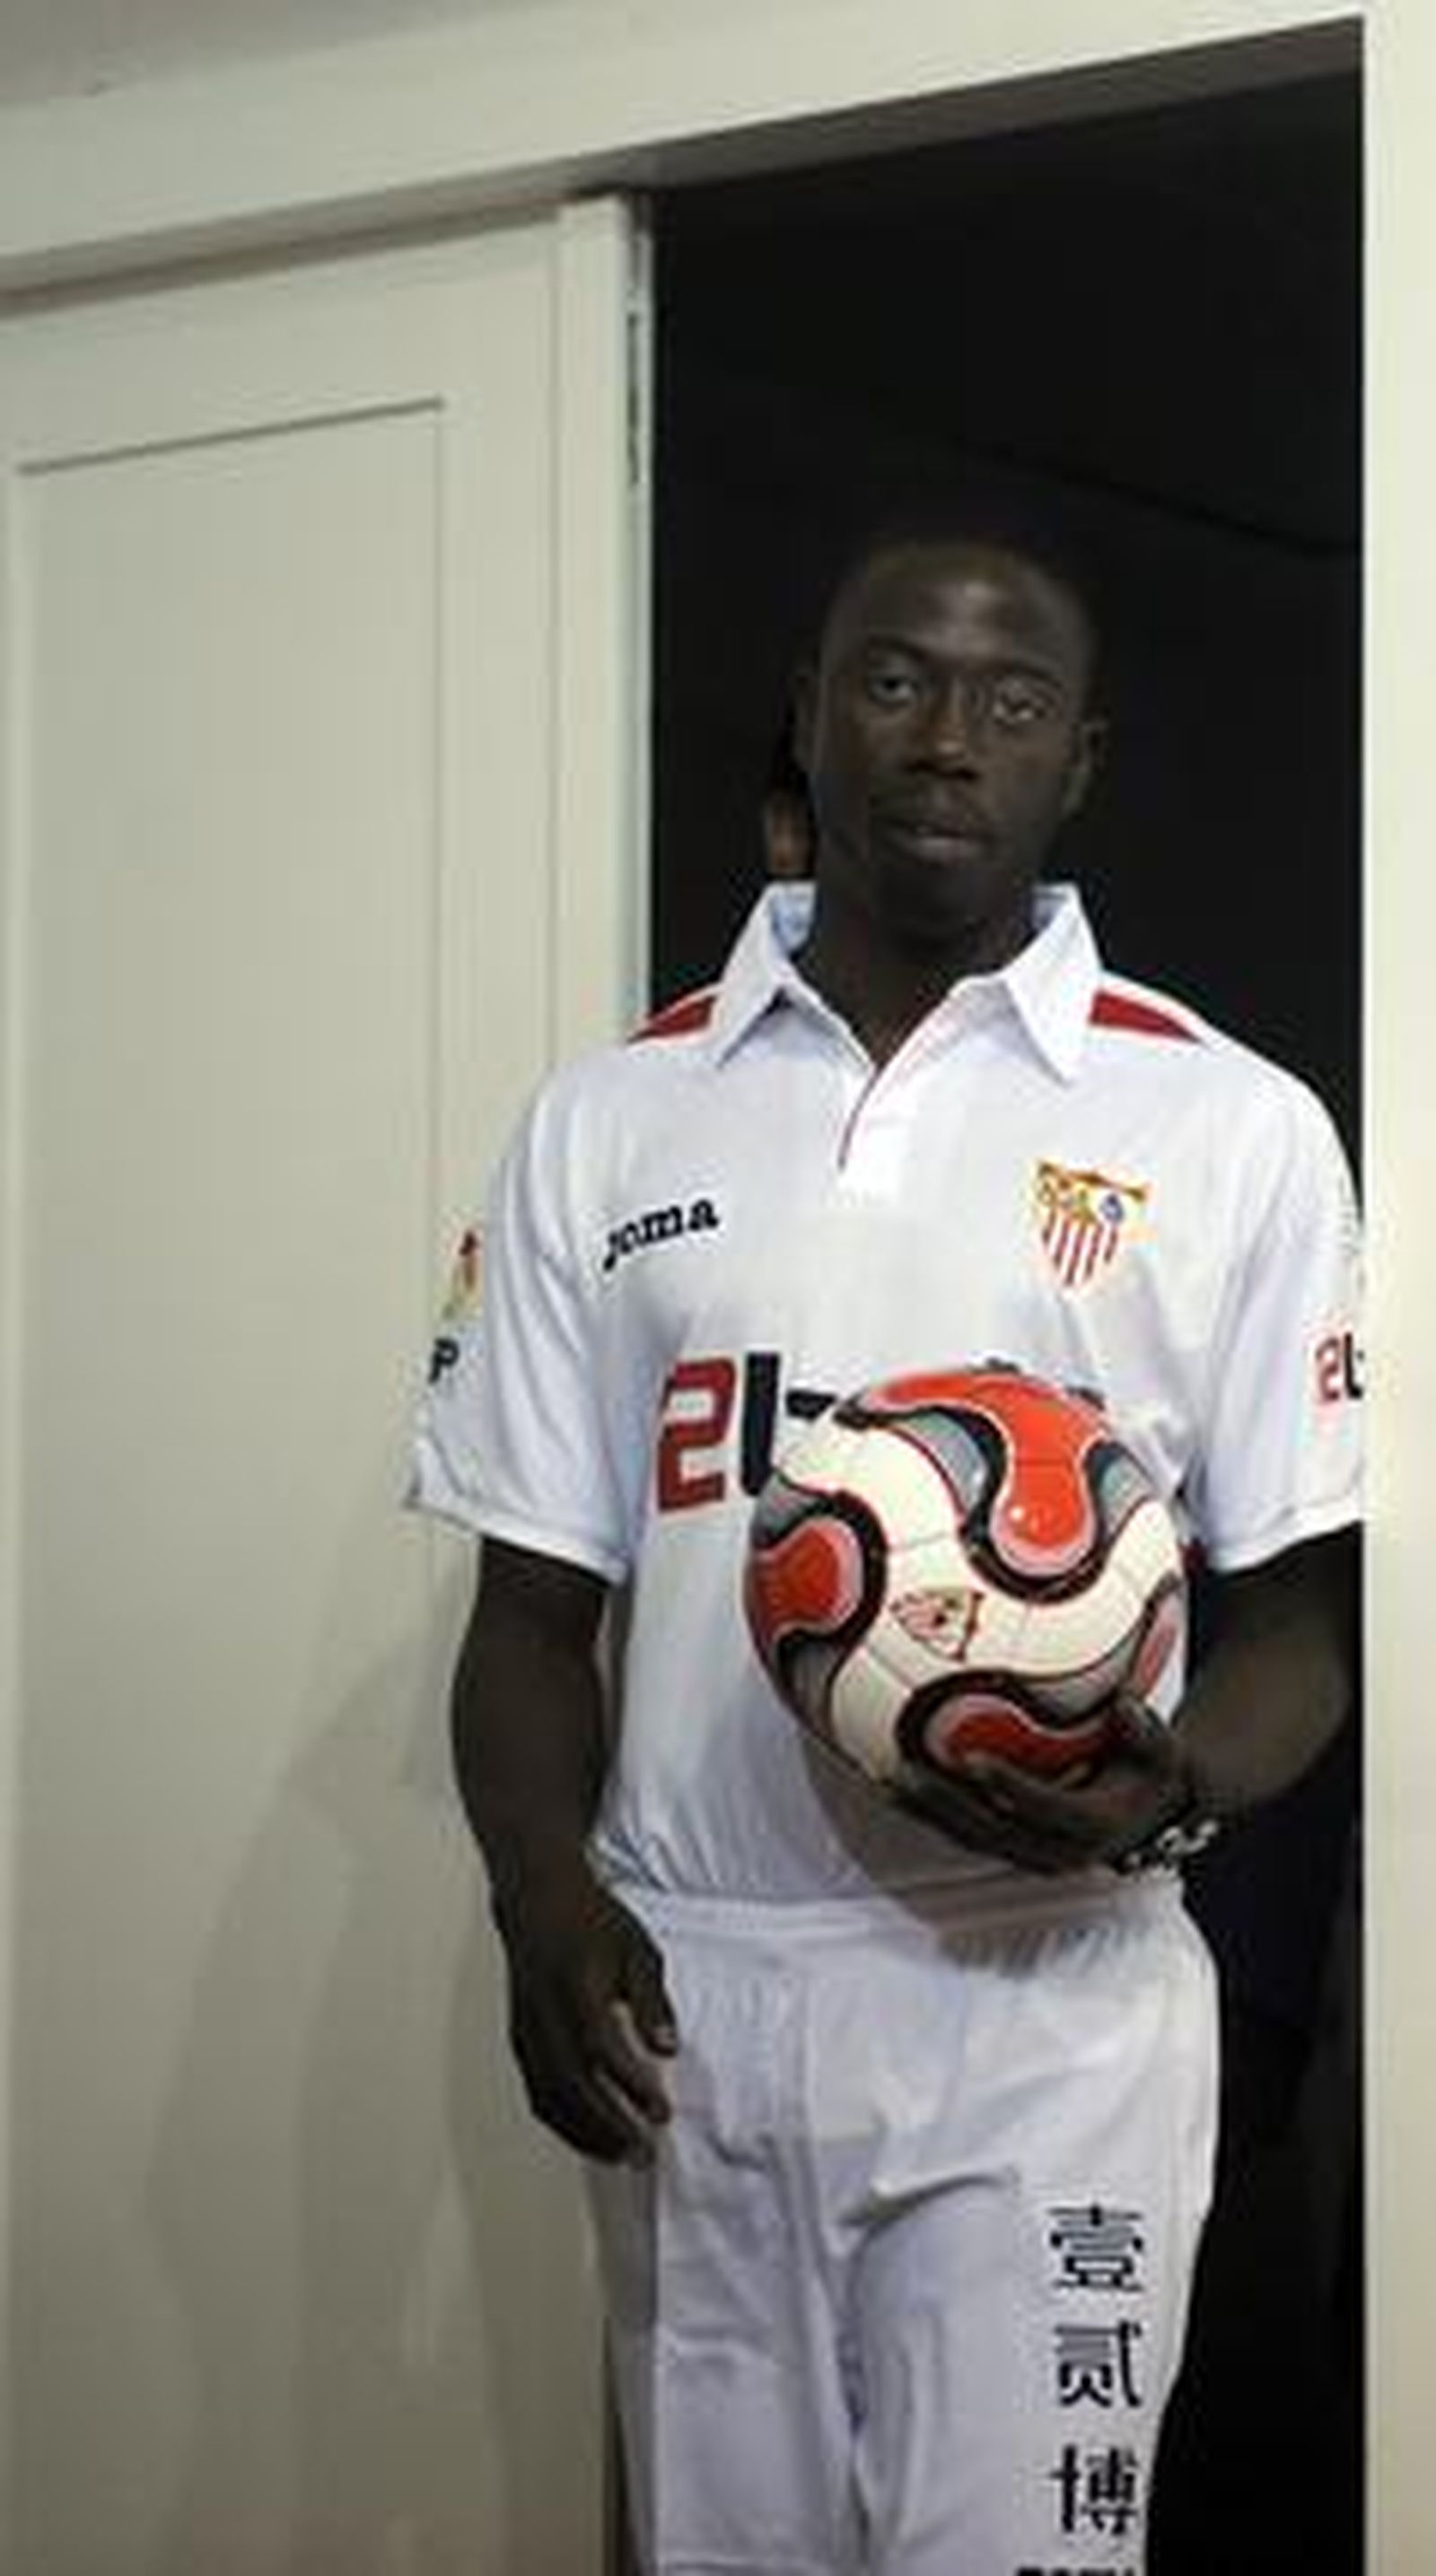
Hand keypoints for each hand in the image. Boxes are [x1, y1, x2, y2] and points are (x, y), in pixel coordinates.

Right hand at [495, 1857, 677, 2162]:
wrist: (537, 1899)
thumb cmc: (592, 1921)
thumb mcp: (638, 1948)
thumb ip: (654, 2001)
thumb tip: (669, 2049)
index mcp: (577, 1983)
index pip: (601, 2047)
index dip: (631, 2086)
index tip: (662, 2111)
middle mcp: (545, 2011)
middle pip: (572, 2084)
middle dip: (610, 2126)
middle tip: (644, 2153)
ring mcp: (527, 2028)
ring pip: (549, 2096)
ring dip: (587, 2134)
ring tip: (623, 2157)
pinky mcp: (520, 2040)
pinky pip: (537, 2092)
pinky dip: (564, 2123)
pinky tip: (591, 2137)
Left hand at [893, 1695, 1196, 1875]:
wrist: (1147, 1816)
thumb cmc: (1151, 1773)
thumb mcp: (1162, 1754)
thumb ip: (1147, 1733)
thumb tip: (1126, 1706)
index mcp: (1092, 1827)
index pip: (1046, 1809)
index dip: (1009, 1788)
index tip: (972, 1759)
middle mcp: (1056, 1850)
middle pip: (992, 1831)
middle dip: (946, 1805)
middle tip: (906, 1770)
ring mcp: (1029, 1853)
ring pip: (970, 1837)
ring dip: (926, 1812)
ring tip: (884, 1779)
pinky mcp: (1010, 1846)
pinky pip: (965, 1831)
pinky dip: (929, 1811)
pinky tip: (892, 1783)